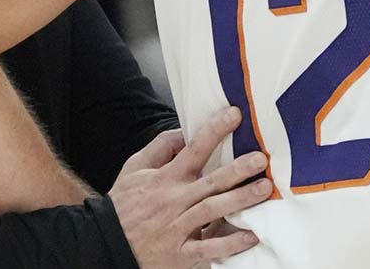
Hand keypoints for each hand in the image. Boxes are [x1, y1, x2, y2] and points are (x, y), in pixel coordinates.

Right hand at [112, 107, 272, 268]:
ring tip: (264, 190)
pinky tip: (251, 236)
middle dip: (237, 170)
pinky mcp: (180, 254)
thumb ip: (160, 148)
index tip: (234, 115)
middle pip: (211, 182)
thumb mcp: (134, 169)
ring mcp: (178, 228)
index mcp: (165, 179)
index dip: (214, 130)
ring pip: (213, 211)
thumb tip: (183, 131)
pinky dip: (230, 244)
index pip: (193, 149)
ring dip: (240, 200)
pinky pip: (208, 248)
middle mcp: (174, 201)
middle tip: (261, 159)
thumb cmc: (123, 205)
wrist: (105, 243)